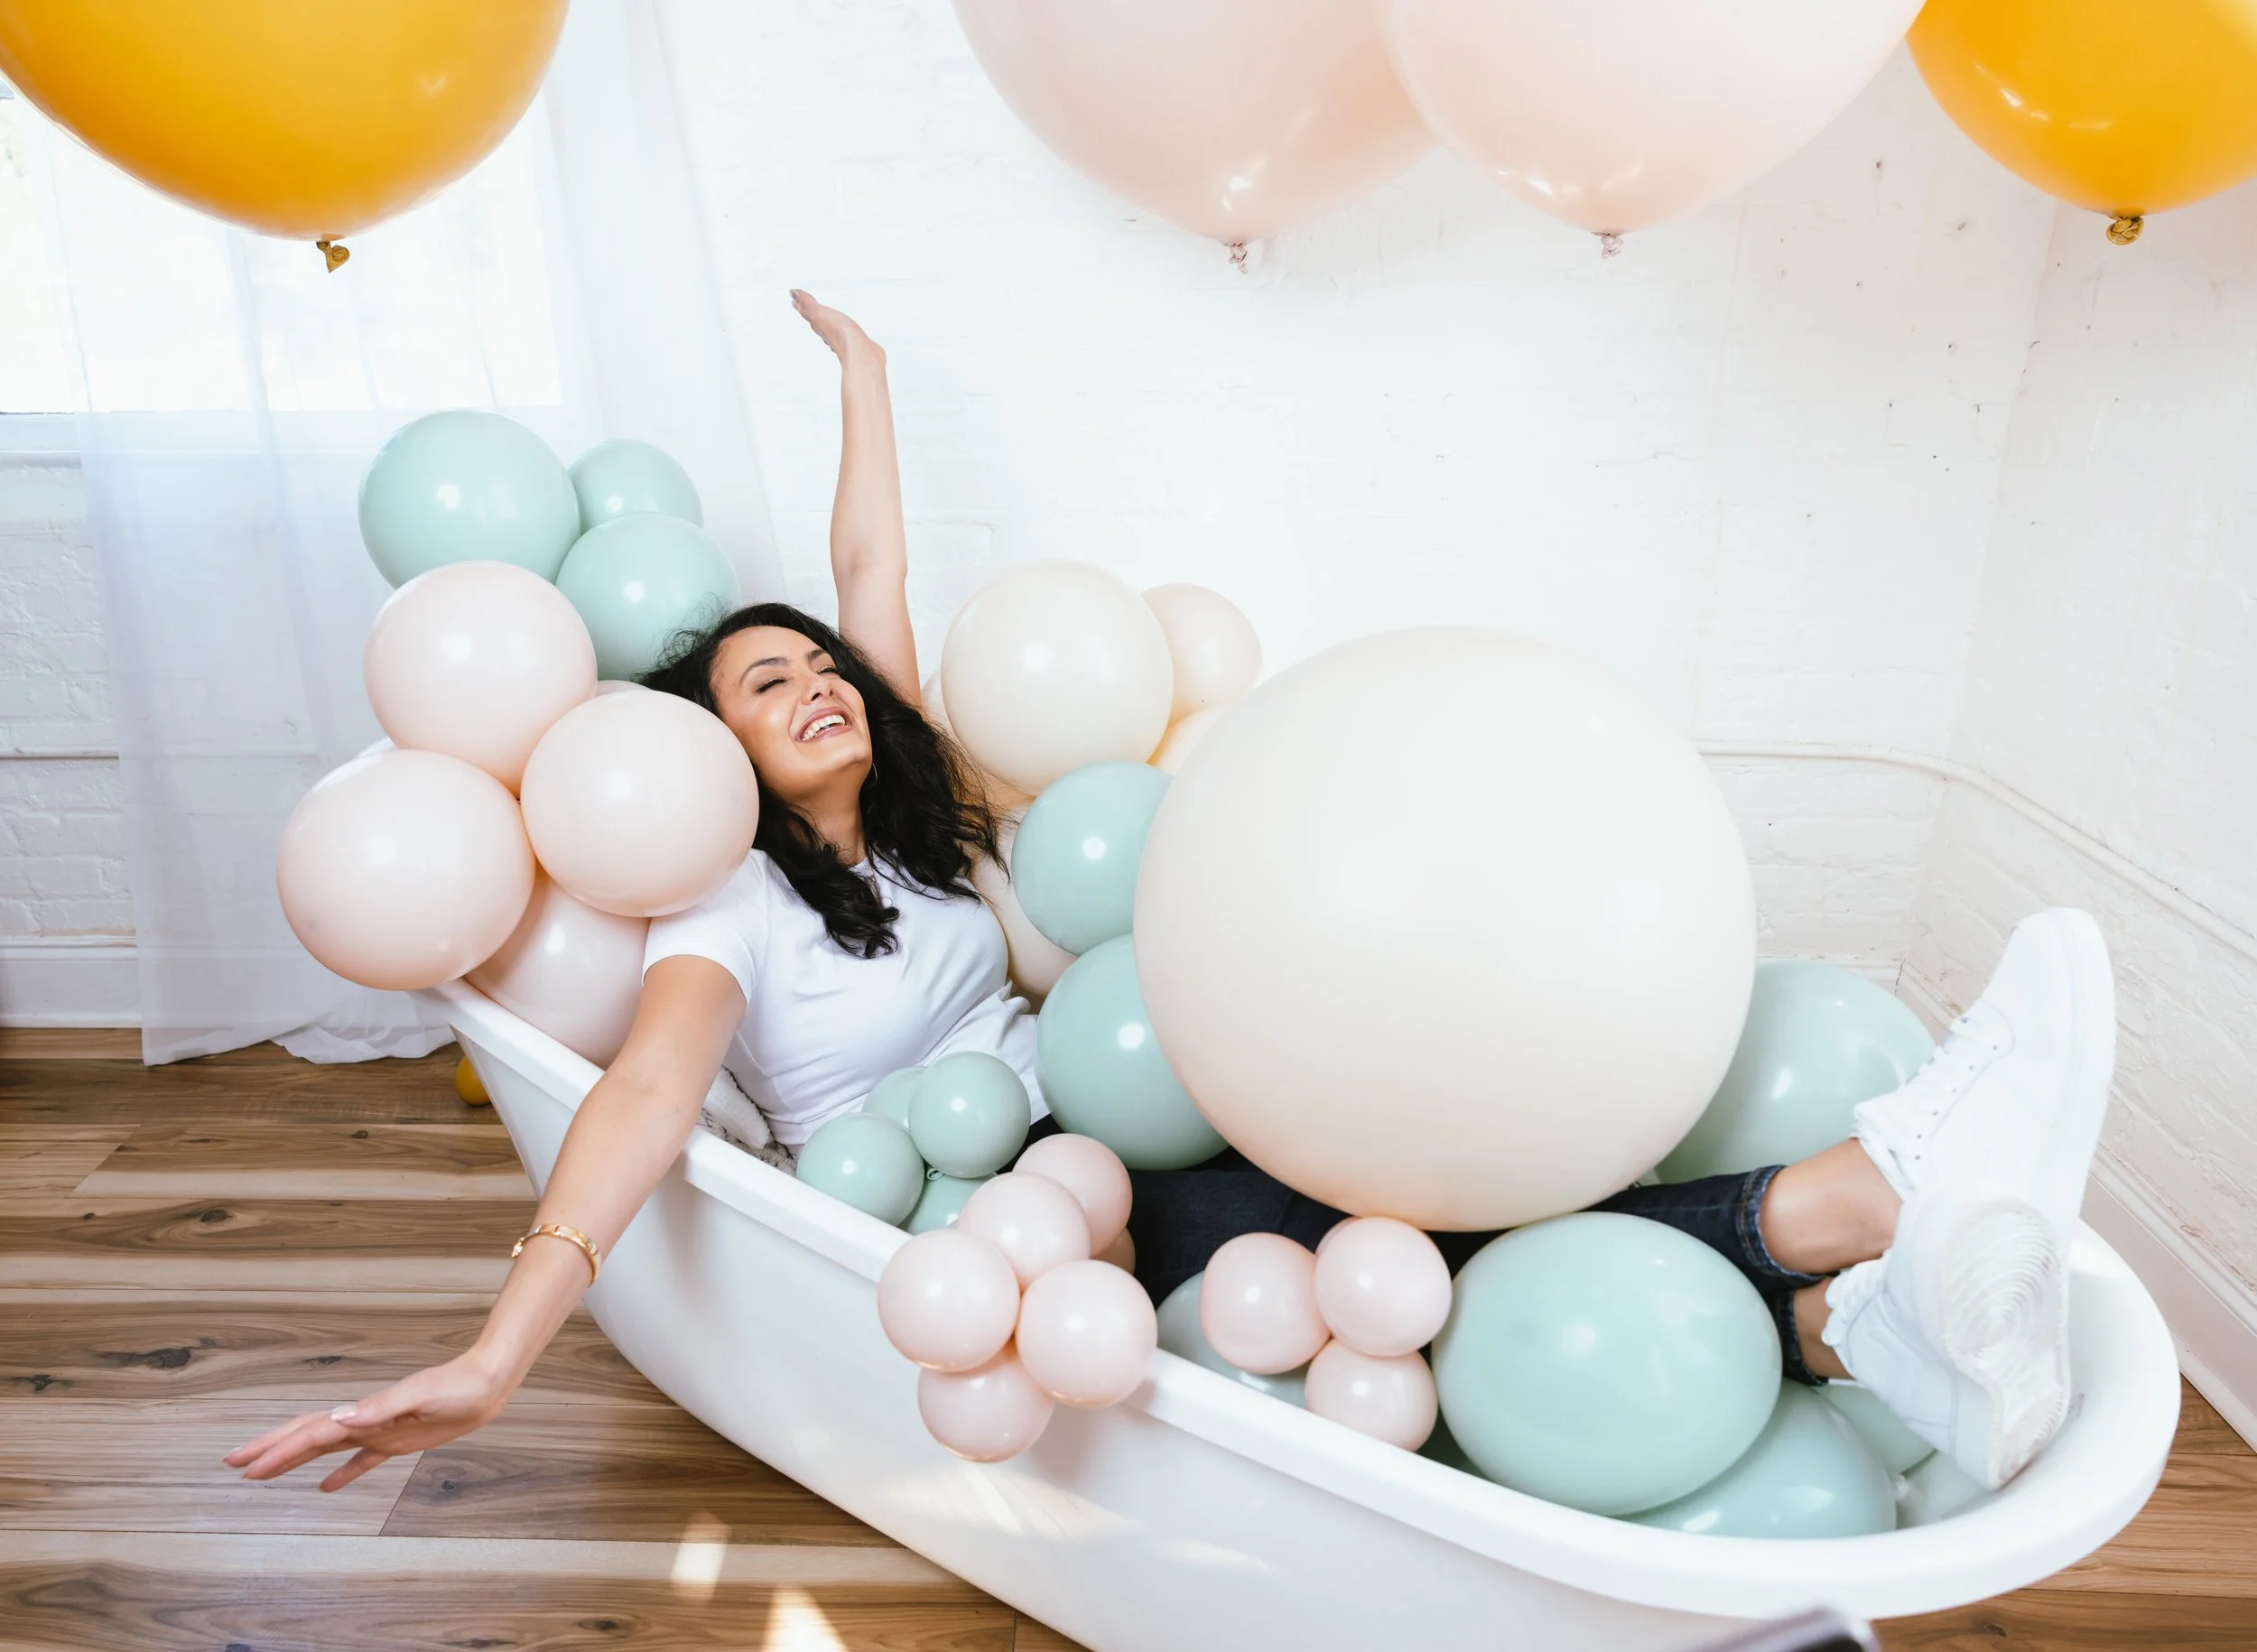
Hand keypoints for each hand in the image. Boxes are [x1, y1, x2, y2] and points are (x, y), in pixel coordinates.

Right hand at [222, 1352, 513, 1491]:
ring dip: (293, 1459)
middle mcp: (363, 1421)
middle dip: (270, 1449)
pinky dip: (341, 1474)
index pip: (310, 1434)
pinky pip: (361, 1461)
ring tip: (262, 1474)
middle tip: (233, 1463)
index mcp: (363, 1413)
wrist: (486, 1383)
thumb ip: (381, 1407)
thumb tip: (339, 1417)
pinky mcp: (397, 1441)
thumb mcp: (420, 1396)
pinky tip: (325, 1488)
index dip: (277, 1450)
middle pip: (306, 1436)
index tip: (244, 1466)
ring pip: (325, 1448)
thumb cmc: (457, 1387)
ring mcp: (378, 1430)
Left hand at [792, 288, 884, 369]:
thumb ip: (807, 304)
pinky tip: (843, 331)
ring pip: (827, 327)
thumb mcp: (819, 314)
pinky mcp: (851, 341)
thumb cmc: (840, 335)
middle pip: (815, 320)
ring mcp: (839, 337)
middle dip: (808, 312)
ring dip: (823, 321)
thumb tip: (793, 294)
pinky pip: (841, 332)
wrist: (860, 354)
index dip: (800, 305)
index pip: (807, 313)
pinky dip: (839, 328)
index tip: (794, 299)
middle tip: (802, 306)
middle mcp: (827, 332)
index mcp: (819, 324)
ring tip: (820, 317)